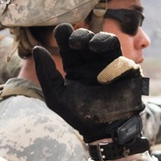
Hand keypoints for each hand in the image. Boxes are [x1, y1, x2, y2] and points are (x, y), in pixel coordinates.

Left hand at [33, 25, 145, 142]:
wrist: (108, 129)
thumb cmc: (81, 116)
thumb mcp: (57, 96)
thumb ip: (46, 73)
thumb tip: (37, 48)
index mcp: (75, 69)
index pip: (68, 47)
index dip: (64, 36)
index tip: (60, 31)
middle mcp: (91, 64)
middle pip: (84, 40)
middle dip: (77, 36)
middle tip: (71, 39)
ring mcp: (108, 64)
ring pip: (101, 40)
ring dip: (91, 37)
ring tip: (85, 44)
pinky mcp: (123, 66)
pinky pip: (116, 49)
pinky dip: (106, 43)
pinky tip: (96, 47)